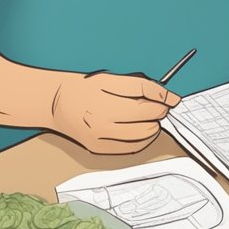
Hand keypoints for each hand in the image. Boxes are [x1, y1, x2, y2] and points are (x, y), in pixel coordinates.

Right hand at [49, 72, 180, 154]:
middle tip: (156, 108)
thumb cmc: (85, 89)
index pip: (145, 95)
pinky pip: (132, 148)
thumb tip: (170, 98)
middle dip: (158, 112)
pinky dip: (142, 139)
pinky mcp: (98, 149)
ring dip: (152, 126)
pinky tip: (138, 130)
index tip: (172, 99)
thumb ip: (141, 86)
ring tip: (145, 119)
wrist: (56, 104)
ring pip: (143, 134)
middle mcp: (100, 117)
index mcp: (103, 95)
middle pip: (146, 116)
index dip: (164, 97)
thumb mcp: (109, 79)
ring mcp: (99, 136)